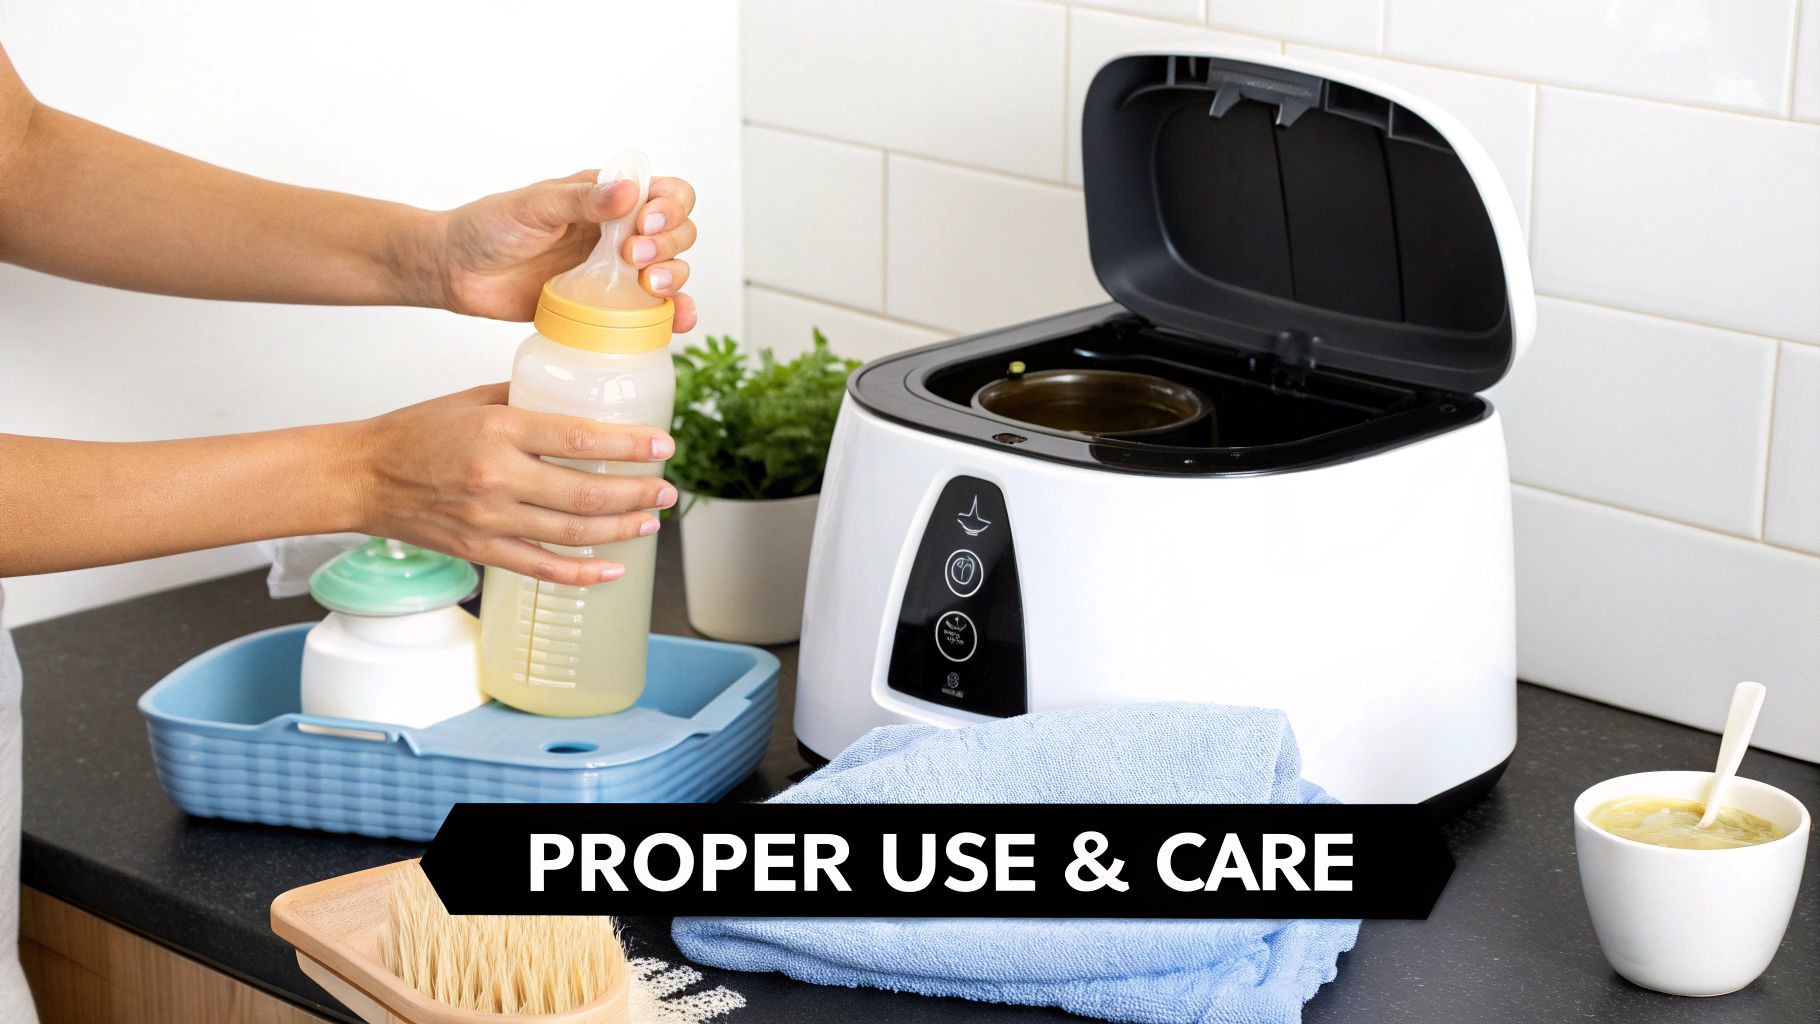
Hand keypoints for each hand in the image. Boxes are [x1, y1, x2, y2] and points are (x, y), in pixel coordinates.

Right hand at [351, 384, 678, 583]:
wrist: (361, 476)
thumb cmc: (414, 432)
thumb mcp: (473, 398)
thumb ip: (527, 398)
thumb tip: (578, 398)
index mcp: (499, 431)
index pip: (580, 438)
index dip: (629, 445)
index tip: (663, 445)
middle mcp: (497, 477)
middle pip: (585, 492)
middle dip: (637, 493)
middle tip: (667, 490)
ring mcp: (490, 520)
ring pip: (572, 532)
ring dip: (620, 529)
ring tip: (651, 521)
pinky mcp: (481, 551)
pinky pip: (541, 568)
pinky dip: (581, 573)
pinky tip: (612, 569)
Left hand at [410, 171, 698, 329]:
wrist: (456, 271)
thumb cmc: (488, 227)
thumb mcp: (532, 206)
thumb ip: (580, 199)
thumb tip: (629, 192)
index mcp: (607, 197)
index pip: (667, 192)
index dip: (670, 206)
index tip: (645, 222)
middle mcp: (619, 232)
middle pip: (679, 232)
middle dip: (669, 243)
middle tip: (632, 255)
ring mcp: (616, 271)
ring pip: (673, 270)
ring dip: (675, 277)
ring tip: (647, 285)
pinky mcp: (607, 309)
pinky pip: (653, 312)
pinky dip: (674, 315)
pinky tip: (677, 321)